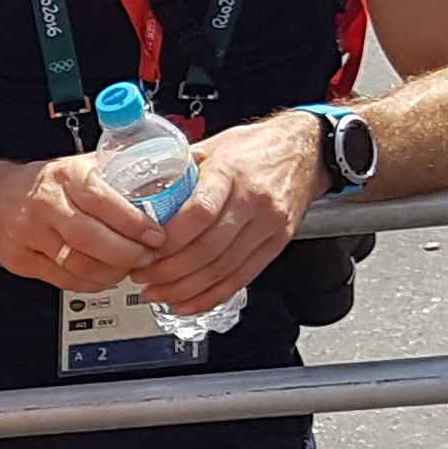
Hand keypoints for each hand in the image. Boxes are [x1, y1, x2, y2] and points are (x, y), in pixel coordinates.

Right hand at [0, 153, 162, 293]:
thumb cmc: (48, 184)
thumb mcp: (84, 165)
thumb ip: (125, 170)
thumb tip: (183, 167)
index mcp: (66, 176)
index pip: (103, 200)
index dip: (134, 222)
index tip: (156, 234)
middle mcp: (45, 205)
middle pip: (91, 239)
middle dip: (127, 254)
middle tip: (149, 256)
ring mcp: (30, 235)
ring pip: (79, 265)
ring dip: (112, 272)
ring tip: (129, 267)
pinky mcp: (23, 261)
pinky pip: (65, 281)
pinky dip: (93, 283)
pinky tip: (106, 275)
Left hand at [128, 113, 323, 314]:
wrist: (306, 149)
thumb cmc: (256, 146)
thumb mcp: (214, 145)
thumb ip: (179, 168)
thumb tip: (141, 190)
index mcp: (231, 172)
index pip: (199, 213)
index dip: (170, 240)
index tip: (144, 250)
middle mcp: (253, 201)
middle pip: (208, 249)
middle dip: (169, 271)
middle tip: (142, 276)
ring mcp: (269, 225)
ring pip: (223, 269)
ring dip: (185, 288)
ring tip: (157, 292)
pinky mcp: (278, 243)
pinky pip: (242, 278)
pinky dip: (212, 296)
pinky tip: (188, 303)